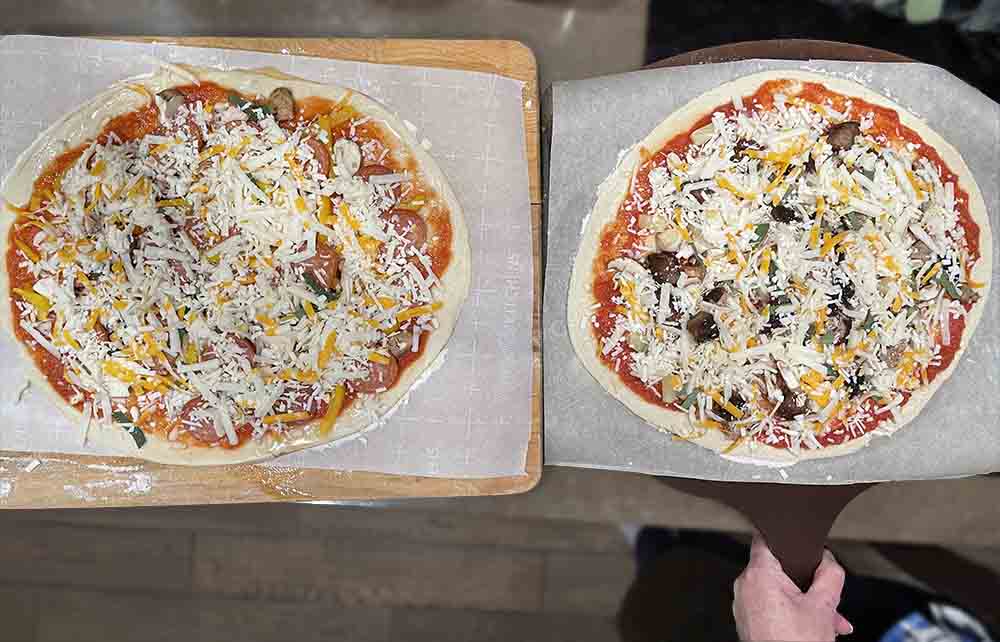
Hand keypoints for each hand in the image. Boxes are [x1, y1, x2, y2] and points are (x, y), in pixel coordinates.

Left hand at [733, 535, 853, 641]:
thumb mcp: (824, 606)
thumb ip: (830, 575)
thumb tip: (829, 562)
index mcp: (758, 574)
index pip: (767, 537)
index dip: (787, 536)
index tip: (799, 539)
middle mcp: (745, 586)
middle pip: (779, 569)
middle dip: (808, 583)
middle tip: (828, 597)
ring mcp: (744, 604)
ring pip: (778, 591)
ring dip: (805, 602)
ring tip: (828, 620)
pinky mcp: (748, 620)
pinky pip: (772, 607)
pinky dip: (792, 613)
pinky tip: (814, 628)